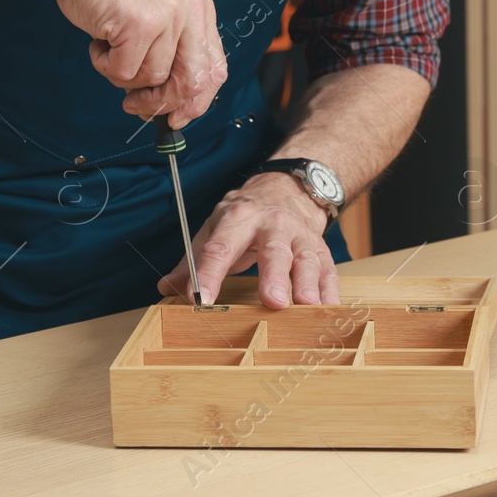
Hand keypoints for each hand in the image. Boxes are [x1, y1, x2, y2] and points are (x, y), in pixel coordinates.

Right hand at [41, 0, 227, 126]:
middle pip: (191, 82)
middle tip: (134, 103)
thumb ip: (171, 52)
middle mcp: (190, 11)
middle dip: (160, 102)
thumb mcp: (156, 14)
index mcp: (200, 9)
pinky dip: (104, 64)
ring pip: (151, 79)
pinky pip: (123, 72)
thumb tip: (173, 106)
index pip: (214, 69)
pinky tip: (99, 40)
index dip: (197, 102)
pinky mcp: (139, 24)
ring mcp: (166, 16)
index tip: (176, 117)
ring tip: (110, 47)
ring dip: (123, 76)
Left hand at [158, 172, 340, 307]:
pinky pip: (329, 270)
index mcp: (238, 219)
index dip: (209, 273)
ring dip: (308, 284)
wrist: (287, 189)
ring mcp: (300, 237)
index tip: (199, 298)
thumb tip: (166, 287)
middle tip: (272, 301)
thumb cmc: (246, 216)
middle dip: (274, 276)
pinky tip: (328, 308)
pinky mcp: (320, 249)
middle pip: (274, 251)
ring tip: (307, 306)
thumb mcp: (215, 228)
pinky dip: (330, 290)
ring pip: (306, 259)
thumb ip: (193, 260)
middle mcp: (272, 225)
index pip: (220, 248)